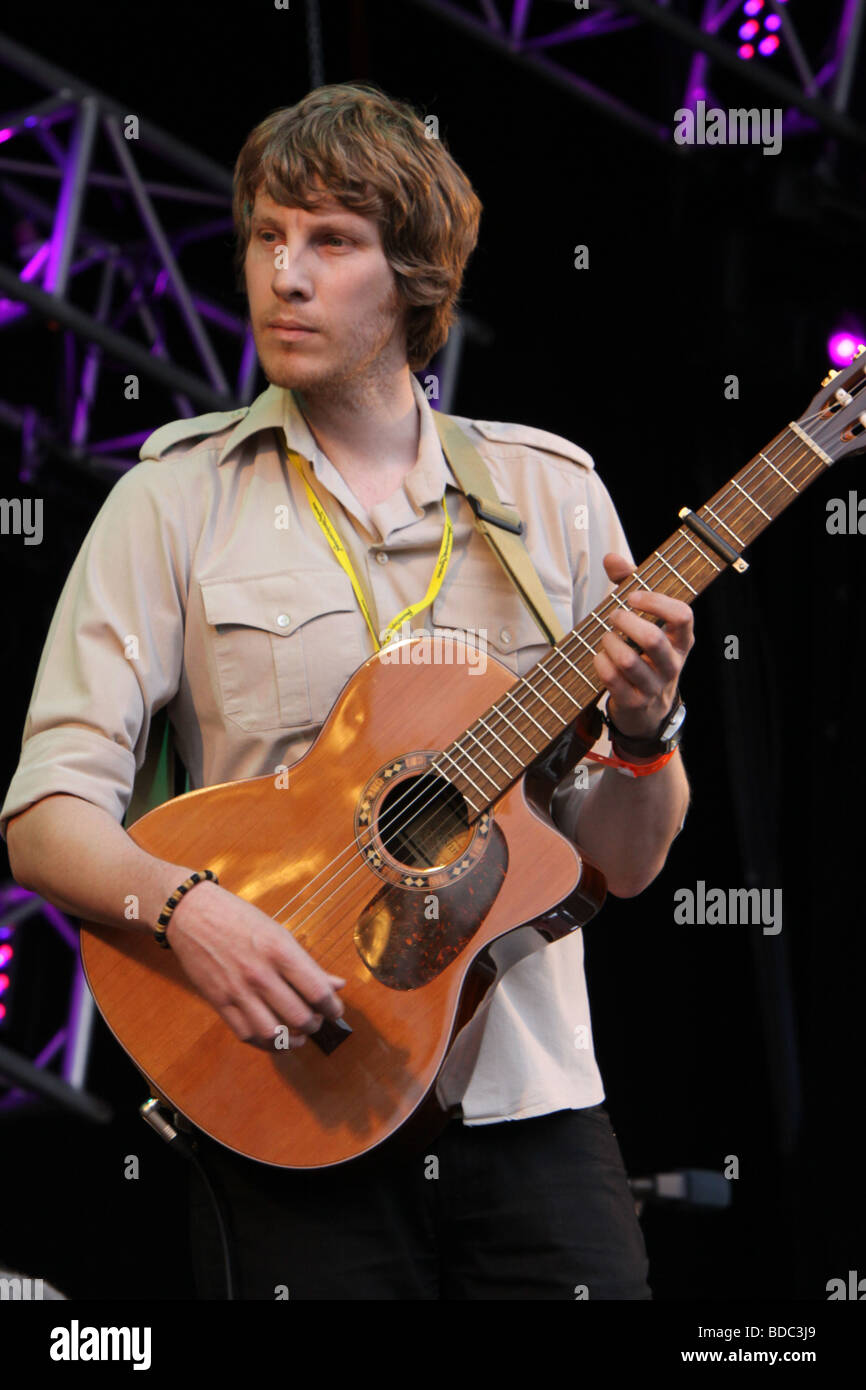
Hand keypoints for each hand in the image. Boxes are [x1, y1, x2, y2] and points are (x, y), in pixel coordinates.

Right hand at [167, 880, 345, 1050]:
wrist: (193, 913)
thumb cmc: (240, 919)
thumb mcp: (279, 933)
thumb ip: (308, 964)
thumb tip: (338, 985)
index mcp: (280, 951)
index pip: (317, 991)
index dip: (333, 1008)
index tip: (335, 1011)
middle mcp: (260, 973)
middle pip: (299, 1017)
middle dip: (315, 1025)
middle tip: (317, 1021)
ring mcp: (238, 990)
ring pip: (273, 1033)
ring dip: (292, 1040)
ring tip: (299, 1035)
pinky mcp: (219, 1001)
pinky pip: (246, 1034)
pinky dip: (265, 1042)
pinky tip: (274, 1036)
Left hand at [593, 552, 694, 739]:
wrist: (648, 708)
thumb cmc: (644, 653)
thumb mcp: (644, 618)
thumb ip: (630, 585)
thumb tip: (611, 558)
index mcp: (682, 639)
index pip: (683, 616)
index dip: (657, 602)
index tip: (632, 596)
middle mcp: (672, 663)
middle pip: (653, 639)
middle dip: (626, 622)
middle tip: (613, 616)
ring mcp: (654, 685)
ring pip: (630, 662)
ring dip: (610, 643)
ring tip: (605, 637)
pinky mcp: (634, 702)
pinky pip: (614, 681)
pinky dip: (601, 664)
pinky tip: (599, 657)